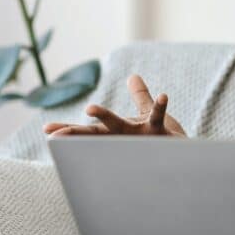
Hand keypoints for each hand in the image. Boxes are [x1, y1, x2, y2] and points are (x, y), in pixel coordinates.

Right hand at [43, 74, 187, 137]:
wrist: (188, 157)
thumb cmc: (164, 140)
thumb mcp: (146, 114)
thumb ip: (140, 96)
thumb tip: (133, 77)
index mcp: (119, 132)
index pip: (90, 130)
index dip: (68, 130)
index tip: (46, 130)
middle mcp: (126, 136)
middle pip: (98, 132)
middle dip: (77, 132)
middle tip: (54, 133)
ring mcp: (142, 136)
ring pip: (121, 126)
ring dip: (106, 118)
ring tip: (90, 108)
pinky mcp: (161, 133)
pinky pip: (158, 117)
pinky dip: (160, 106)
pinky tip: (163, 95)